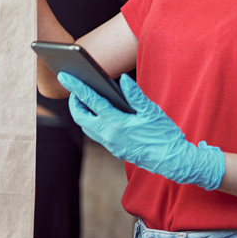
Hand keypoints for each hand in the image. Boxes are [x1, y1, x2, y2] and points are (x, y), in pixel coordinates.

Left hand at [58, 72, 224, 189]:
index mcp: (117, 123)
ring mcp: (111, 144)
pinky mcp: (115, 149)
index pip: (91, 101)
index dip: (76, 87)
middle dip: (74, 102)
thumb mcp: (151, 111)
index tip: (64, 76)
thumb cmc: (164, 134)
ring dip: (82, 113)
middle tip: (74, 89)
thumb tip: (122, 79)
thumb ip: (135, 94)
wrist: (172, 160)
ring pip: (87, 127)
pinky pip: (96, 134)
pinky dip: (92, 122)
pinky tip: (98, 114)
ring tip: (83, 99)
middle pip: (81, 117)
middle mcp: (109, 136)